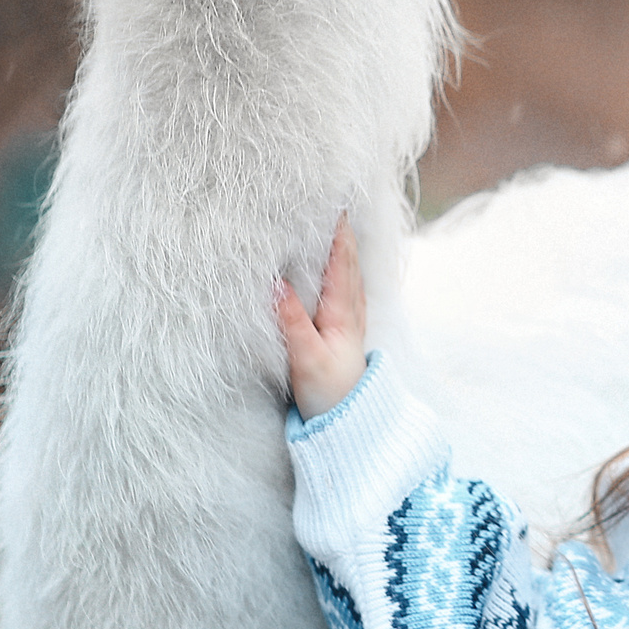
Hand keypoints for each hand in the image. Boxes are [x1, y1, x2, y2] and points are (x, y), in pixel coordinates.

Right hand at [277, 214, 368, 419]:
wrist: (348, 424)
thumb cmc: (327, 392)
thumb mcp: (304, 357)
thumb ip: (291, 319)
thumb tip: (276, 282)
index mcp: (343, 312)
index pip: (340, 262)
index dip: (337, 233)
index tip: (333, 203)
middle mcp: (351, 312)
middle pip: (348, 264)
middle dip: (342, 234)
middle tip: (335, 204)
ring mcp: (351, 323)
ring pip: (349, 277)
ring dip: (344, 250)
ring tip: (337, 226)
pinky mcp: (345, 335)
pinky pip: (347, 292)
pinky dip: (343, 272)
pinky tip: (339, 269)